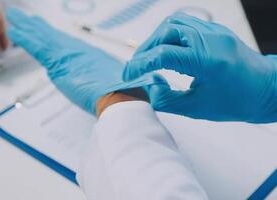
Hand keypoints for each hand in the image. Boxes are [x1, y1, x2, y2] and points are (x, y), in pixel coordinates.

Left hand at [6, 8, 152, 114]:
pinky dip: (25, 38)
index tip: (42, 28)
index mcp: (88, 55)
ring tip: (15, 16)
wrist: (122, 95)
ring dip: (27, 27)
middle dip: (36, 26)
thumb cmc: (122, 92)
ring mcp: (68, 55)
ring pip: (42, 38)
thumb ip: (103, 82)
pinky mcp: (60, 63)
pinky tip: (14, 30)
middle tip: (22, 16)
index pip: (64, 43)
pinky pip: (37, 48)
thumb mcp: (113, 83)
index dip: (52, 35)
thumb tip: (102, 86)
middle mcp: (77, 51)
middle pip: (52, 36)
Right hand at [123, 13, 276, 122]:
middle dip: (145, 50)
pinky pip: (185, 23)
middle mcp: (210, 39)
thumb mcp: (196, 108)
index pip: (162, 54)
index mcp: (207, 61)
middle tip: (137, 67)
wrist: (265, 89)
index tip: (128, 75)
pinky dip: (169, 35)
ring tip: (150, 58)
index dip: (140, 65)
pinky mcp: (214, 30)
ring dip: (156, 39)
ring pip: (173, 23)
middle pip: (165, 33)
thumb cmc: (237, 101)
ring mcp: (213, 31)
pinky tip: (167, 50)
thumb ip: (165, 99)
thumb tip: (147, 85)